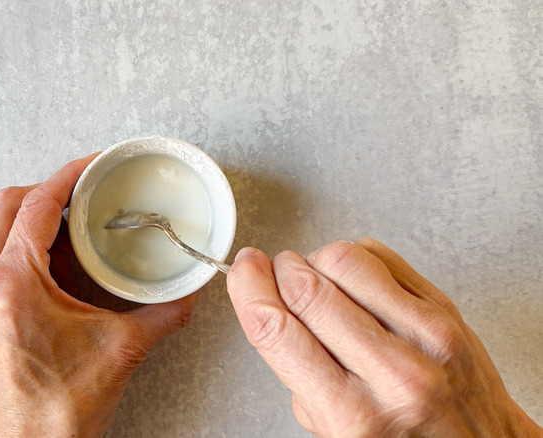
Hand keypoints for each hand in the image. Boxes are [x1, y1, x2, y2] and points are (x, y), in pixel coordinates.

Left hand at [0, 154, 196, 437]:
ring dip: (31, 213)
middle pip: (5, 204)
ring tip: (72, 218)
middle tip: (85, 189)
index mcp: (13, 283)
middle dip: (47, 189)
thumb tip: (189, 288)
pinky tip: (55, 255)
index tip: (93, 164)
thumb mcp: (123, 349)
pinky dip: (22, 240)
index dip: (69, 175)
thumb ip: (165, 311)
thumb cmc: (58, 410)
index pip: (38, 205)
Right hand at [226, 239, 541, 436]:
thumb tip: (266, 301)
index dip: (248, 289)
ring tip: (318, 281)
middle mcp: (392, 373)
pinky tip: (352, 279)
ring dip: (315, 262)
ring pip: (344, 260)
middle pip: (307, 289)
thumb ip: (297, 370)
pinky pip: (381, 255)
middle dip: (279, 272)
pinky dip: (354, 257)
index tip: (242, 272)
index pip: (278, 331)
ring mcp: (425, 338)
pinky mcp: (446, 311)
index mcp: (351, 414)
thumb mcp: (332, 427)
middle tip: (275, 274)